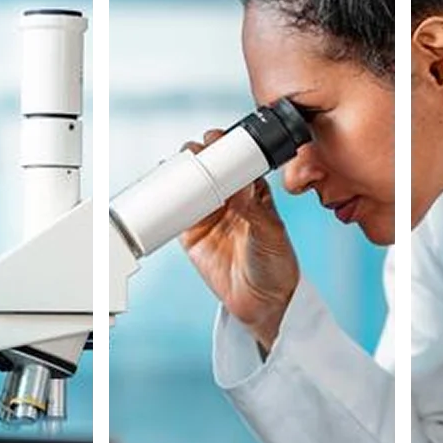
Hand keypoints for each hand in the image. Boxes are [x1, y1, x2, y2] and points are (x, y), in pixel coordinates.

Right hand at [179, 129, 299, 352]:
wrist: (263, 302)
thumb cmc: (277, 265)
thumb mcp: (271, 232)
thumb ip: (254, 209)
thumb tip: (240, 184)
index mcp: (254, 193)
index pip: (237, 162)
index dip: (226, 149)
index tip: (217, 140)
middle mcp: (231, 200)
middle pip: (211, 169)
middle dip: (202, 155)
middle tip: (196, 150)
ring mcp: (210, 216)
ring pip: (193, 186)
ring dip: (184, 173)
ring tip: (179, 164)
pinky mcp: (193, 234)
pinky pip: (177, 212)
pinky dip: (170, 200)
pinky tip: (166, 189)